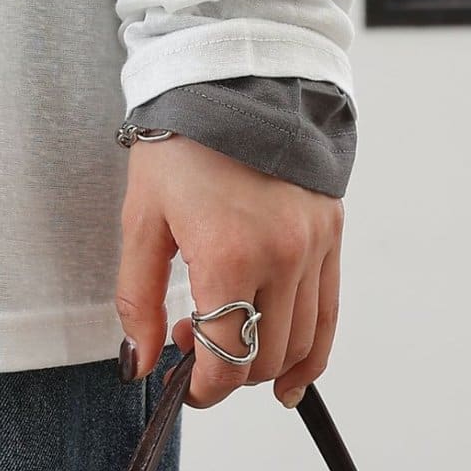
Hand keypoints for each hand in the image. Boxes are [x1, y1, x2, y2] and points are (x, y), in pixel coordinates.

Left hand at [114, 134, 343, 409]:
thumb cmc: (180, 145)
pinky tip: (290, 372)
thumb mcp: (141, 220)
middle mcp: (282, 255)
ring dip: (264, 362)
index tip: (182, 385)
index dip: (203, 389)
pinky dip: (312, 350)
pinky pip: (329, 312)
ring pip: (303, 343)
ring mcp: (314, 245)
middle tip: (192, 345)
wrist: (233, 82)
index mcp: (229, 253)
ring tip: (229, 339)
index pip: (228, 360)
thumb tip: (141, 363)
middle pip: (265, 358)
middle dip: (227, 371)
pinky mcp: (332, 233)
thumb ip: (138, 301)